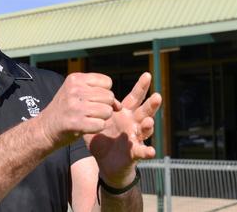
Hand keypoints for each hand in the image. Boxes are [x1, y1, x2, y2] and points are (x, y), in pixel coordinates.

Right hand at [38, 73, 121, 147]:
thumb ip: (99, 93)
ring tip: (87, 117)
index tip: (91, 99)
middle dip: (104, 106)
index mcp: (75, 79)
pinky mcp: (76, 123)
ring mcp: (75, 106)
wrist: (46, 127)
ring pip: (107, 111)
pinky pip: (101, 124)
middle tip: (88, 111)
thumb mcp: (77, 92)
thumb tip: (119, 106)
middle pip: (109, 97)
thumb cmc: (66, 109)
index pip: (107, 82)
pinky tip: (85, 126)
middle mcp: (74, 90)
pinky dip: (96, 128)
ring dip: (101, 118)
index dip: (104, 93)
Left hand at [84, 72, 161, 187]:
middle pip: (145, 110)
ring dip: (149, 125)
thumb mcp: (95, 120)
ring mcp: (135, 137)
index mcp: (125, 113)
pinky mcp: (134, 152)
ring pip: (146, 129)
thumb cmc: (102, 138)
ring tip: (148, 121)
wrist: (105, 161)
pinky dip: (147, 151)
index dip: (141, 86)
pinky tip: (150, 151)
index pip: (135, 97)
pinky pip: (141, 152)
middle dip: (151, 103)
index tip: (147, 75)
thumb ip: (90, 108)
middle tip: (157, 95)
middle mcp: (134, 123)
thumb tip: (79, 93)